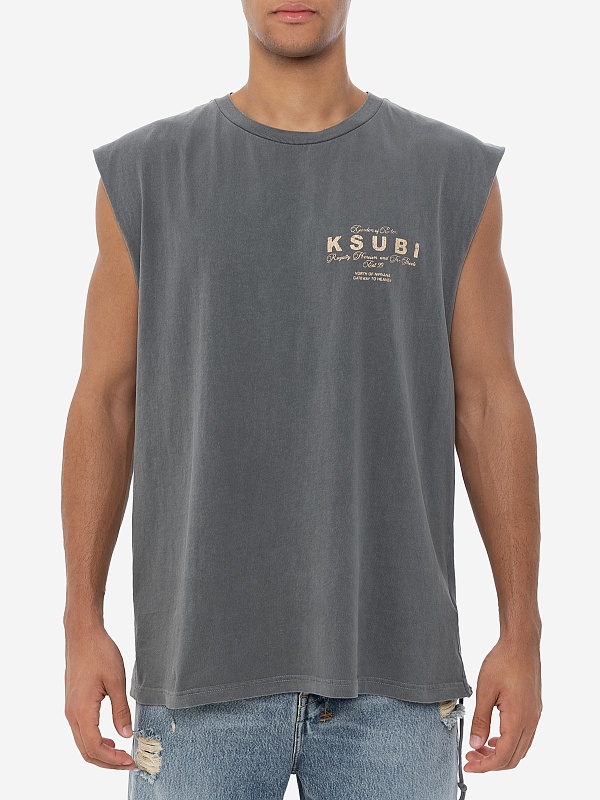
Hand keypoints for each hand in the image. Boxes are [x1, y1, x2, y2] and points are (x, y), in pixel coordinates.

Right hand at [64, 622, 135, 769]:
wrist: (82, 634)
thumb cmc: (99, 652)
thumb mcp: (116, 680)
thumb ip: (121, 710)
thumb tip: (126, 735)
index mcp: (82, 711)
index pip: (95, 747)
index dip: (112, 759)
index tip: (130, 760)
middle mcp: (72, 714)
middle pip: (86, 751)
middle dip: (107, 762)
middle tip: (129, 763)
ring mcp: (70, 710)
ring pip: (83, 743)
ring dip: (101, 753)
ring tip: (121, 754)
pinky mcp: (73, 704)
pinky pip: (82, 731)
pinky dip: (95, 741)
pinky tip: (110, 738)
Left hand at [464, 635, 541, 771]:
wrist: (521, 644)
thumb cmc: (502, 662)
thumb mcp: (485, 691)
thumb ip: (480, 721)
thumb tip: (475, 745)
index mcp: (518, 719)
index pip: (503, 756)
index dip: (485, 766)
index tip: (469, 765)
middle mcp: (530, 722)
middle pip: (513, 758)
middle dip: (491, 763)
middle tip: (471, 757)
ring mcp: (534, 717)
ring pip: (520, 749)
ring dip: (500, 754)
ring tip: (479, 748)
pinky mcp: (534, 710)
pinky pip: (523, 737)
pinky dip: (508, 743)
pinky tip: (493, 736)